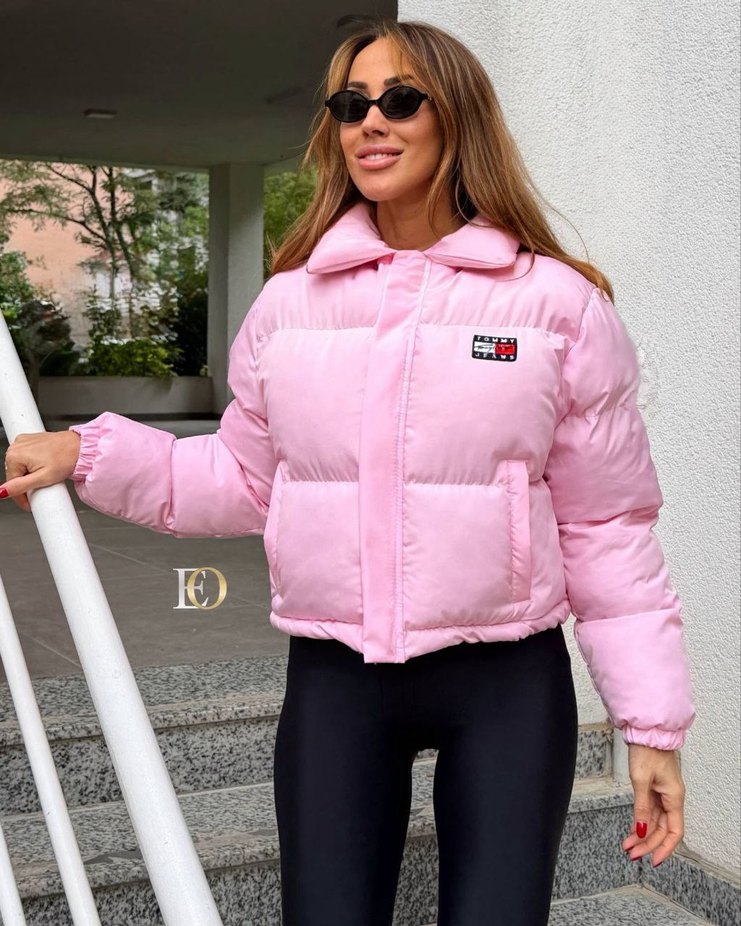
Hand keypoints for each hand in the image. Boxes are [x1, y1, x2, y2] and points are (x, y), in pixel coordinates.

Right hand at [1, 431, 81, 511]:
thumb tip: (1, 492)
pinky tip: (44, 466)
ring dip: (29, 475)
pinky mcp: (30, 440)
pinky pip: (26, 457)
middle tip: (41, 488)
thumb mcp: (43, 478)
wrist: (81, 447)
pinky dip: (33, 465)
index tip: (29, 505)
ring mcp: (23, 441)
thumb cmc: (66, 459)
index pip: (11, 483)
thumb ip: (20, 486)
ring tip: (45, 475)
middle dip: (26, 485)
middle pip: (15, 474)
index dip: (21, 498)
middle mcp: (16, 445)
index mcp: (15, 455)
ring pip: (20, 467)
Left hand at [622, 742, 685, 866]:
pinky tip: (632, 831)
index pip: (674, 832)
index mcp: (674, 798)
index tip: (653, 860)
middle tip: (632, 854)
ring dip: (642, 835)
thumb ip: (642, 807)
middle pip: (662, 829)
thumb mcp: (641, 781)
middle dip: (647, 844)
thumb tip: (642, 831)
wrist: (646, 733)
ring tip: (628, 846)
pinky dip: (641, 821)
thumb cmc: (647, 751)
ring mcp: (662, 794)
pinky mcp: (654, 789)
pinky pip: (649, 811)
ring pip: (655, 822)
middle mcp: (671, 798)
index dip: (665, 848)